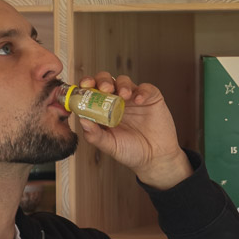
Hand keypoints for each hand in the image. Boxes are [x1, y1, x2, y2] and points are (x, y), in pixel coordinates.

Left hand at [76, 72, 191, 189]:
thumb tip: (82, 121)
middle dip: (102, 80)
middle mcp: (116, 101)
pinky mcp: (151, 98)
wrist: (156, 158)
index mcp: (103, 110)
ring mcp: (133, 98)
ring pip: (124, 81)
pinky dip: (142, 92)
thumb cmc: (131, 151)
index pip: (91, 92)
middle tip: (104, 88)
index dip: (86, 86)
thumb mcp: (110, 146)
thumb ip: (95, 135)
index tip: (84, 87)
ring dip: (122, 84)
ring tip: (124, 95)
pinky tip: (139, 101)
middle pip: (105, 81)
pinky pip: (146, 89)